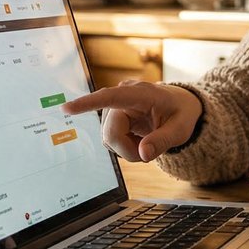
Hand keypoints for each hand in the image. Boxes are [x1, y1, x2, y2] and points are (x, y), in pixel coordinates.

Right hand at [60, 80, 202, 161]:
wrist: (181, 107)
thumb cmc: (181, 114)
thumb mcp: (180, 129)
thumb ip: (163, 141)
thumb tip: (143, 154)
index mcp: (140, 93)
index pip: (109, 97)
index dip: (88, 104)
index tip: (67, 108)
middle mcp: (122, 98)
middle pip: (111, 134)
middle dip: (128, 151)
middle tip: (149, 153)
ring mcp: (115, 109)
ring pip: (109, 141)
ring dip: (128, 150)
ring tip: (147, 142)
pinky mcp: (112, 120)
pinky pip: (111, 141)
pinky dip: (125, 148)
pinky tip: (139, 140)